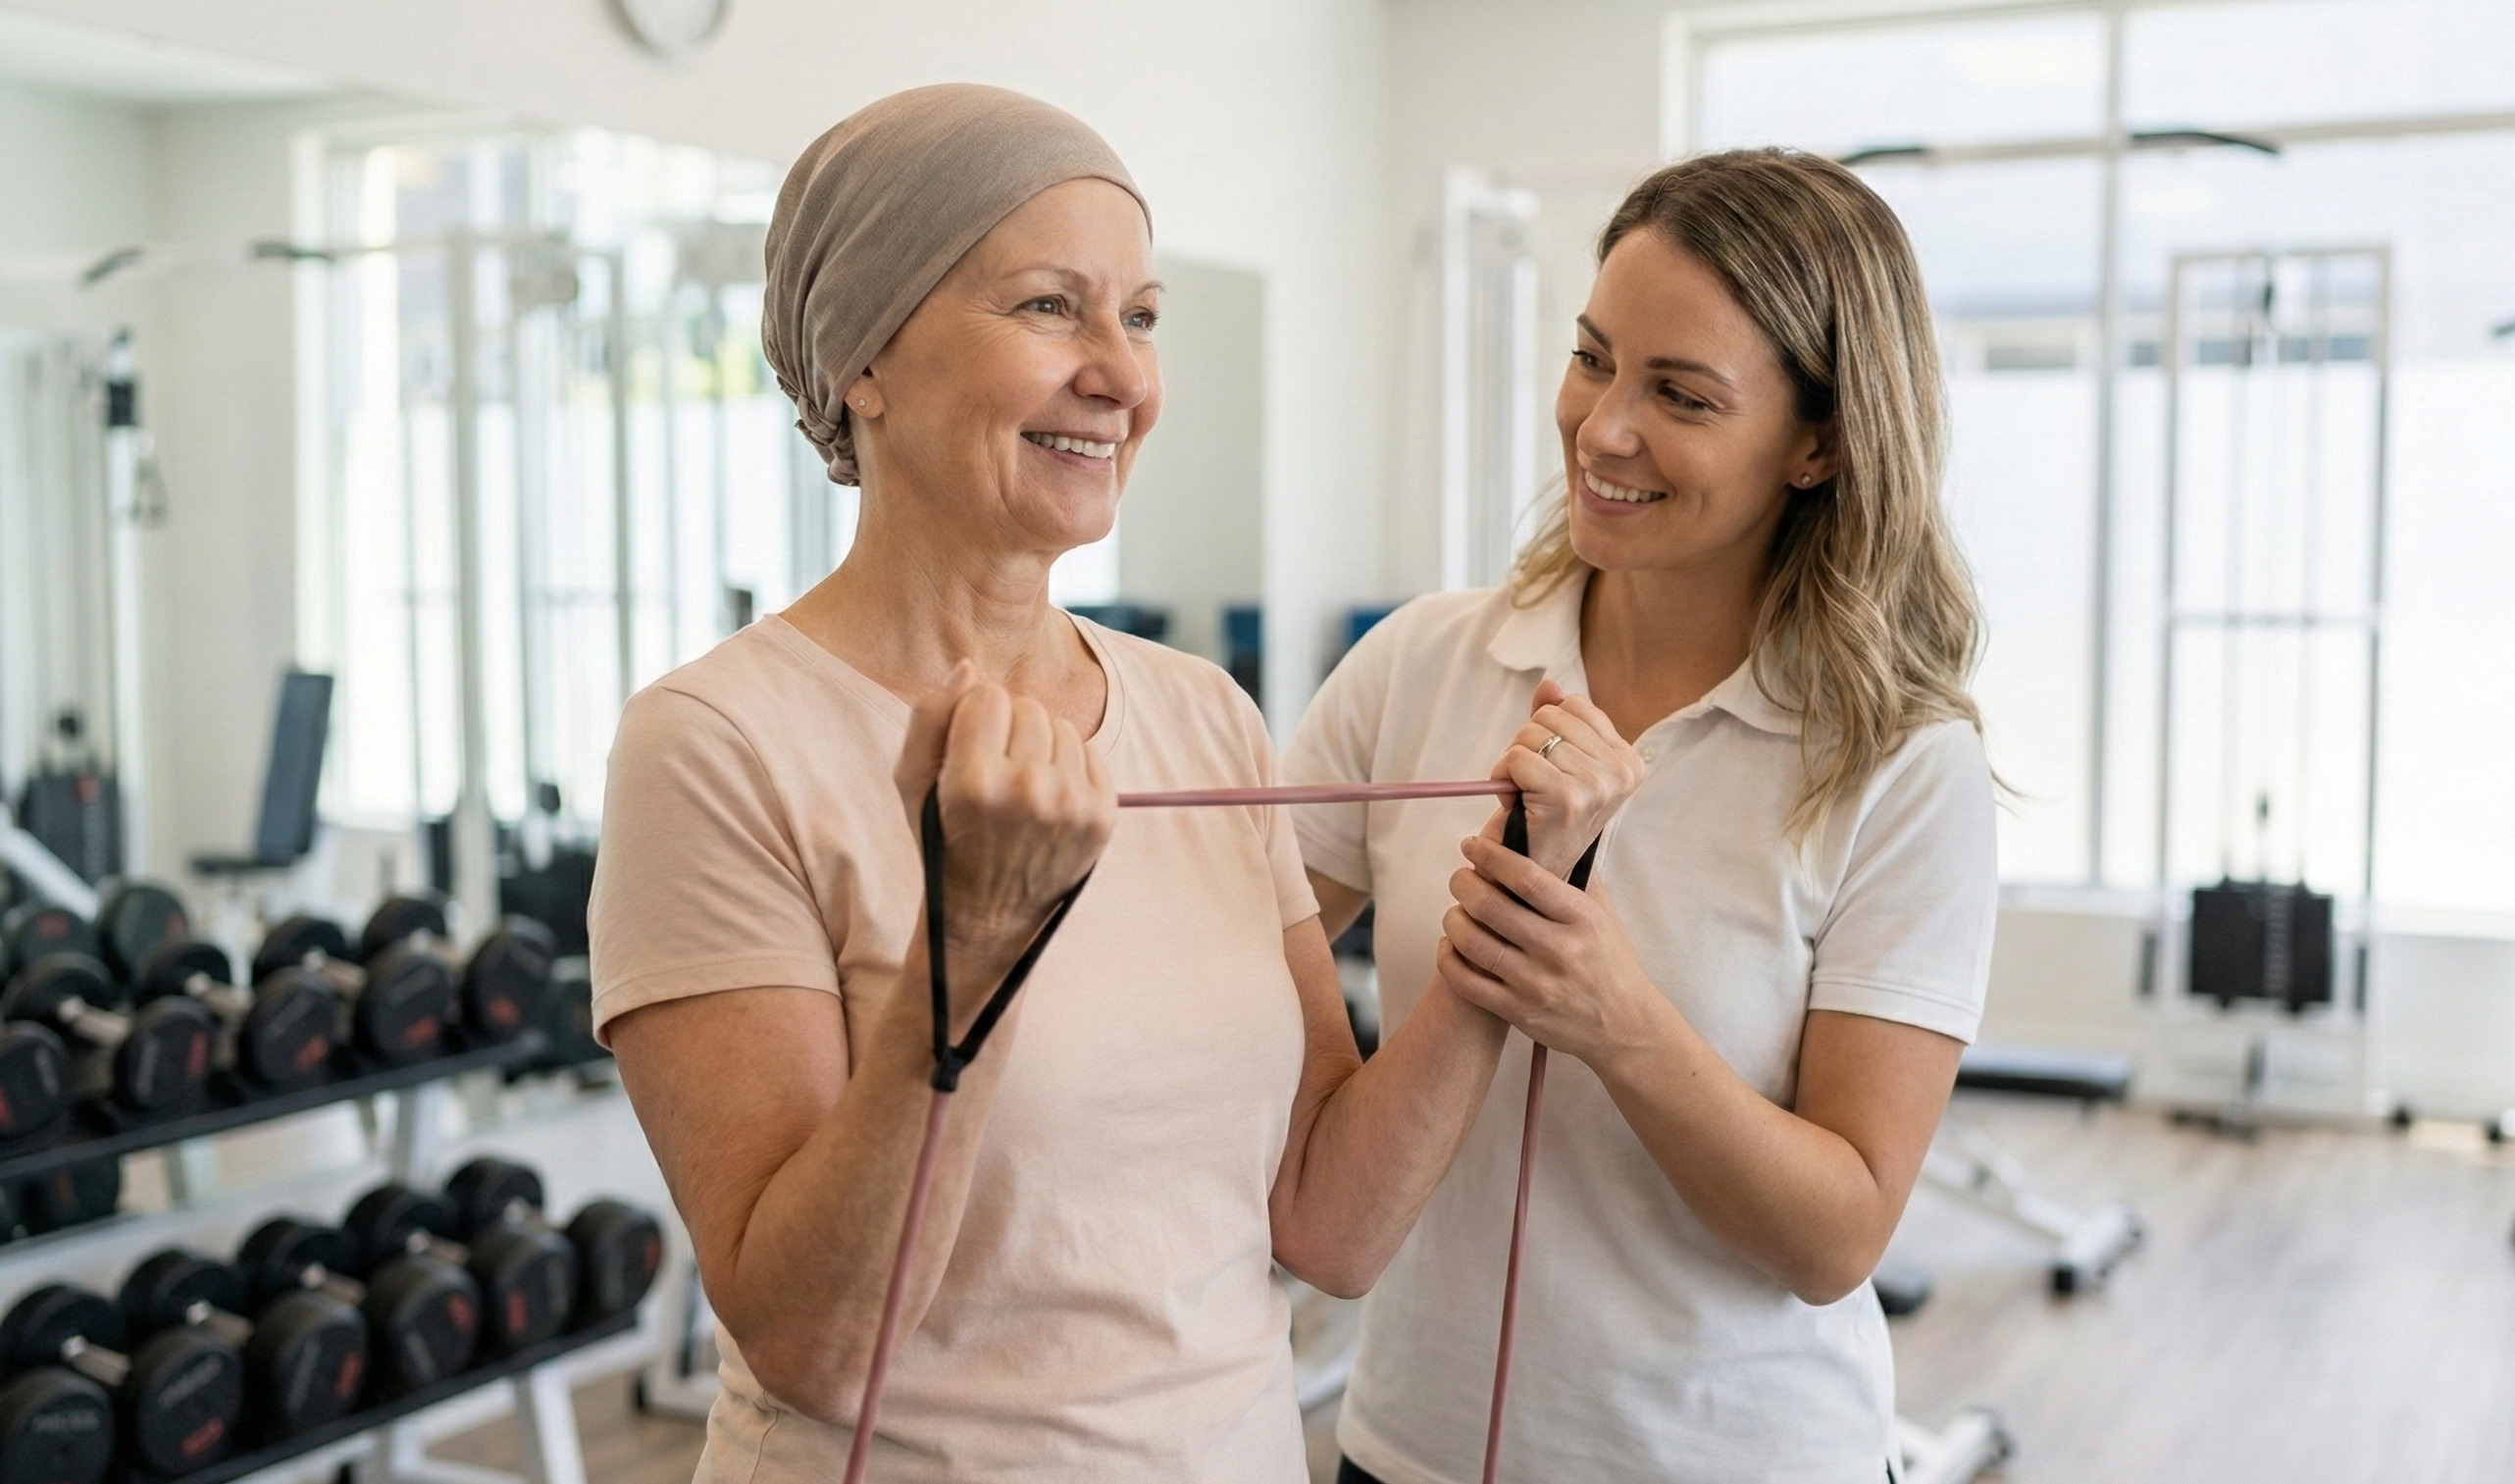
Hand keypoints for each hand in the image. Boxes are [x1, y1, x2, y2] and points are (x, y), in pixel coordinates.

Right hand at [894, 662, 1114, 1002]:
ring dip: (1040, 744)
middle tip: (995, 768)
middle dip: (1009, 727)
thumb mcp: (912, 783)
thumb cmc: (944, 838)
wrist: (989, 914)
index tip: (968, 747)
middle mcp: (1028, 793)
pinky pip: (1090, 752)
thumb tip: (969, 667)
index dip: (974, 716)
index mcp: (974, 784)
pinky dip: (1069, 765)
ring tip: (1021, 782)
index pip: (988, 696)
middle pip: (1028, 707)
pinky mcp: (1103, 815)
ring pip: (1061, 726)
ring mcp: (1071, 806)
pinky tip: (1048, 795)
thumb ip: (930, 717)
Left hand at [1434, 834, 1665, 1068]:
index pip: (1526, 877)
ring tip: (1455, 911)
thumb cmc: (1611, 964)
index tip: (1472, 845)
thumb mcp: (1603, 916)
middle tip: (1459, 878)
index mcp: (1581, 918)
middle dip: (1463, 884)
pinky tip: (1451, 946)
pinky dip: (1448, 958)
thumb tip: (1543, 839)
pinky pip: (1466, 982)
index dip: (1491, 856)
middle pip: (1490, 906)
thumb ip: (1574, 879)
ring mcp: (1536, 984)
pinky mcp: (1519, 1012)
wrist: (1624, 1027)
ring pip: (1472, 942)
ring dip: (1453, 919)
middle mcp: (1559, 950)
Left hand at [1480, 680, 1644, 877]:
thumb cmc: (1541, 819)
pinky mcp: (1567, 797)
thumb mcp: (1556, 763)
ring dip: (1513, 762)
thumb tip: (1549, 684)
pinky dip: (1502, 775)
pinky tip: (1513, 800)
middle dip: (1529, 744)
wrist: (1529, 875)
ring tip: (1524, 794)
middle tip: (1532, 785)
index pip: (1575, 705)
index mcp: (1629, 761)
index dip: (1548, 731)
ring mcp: (1598, 785)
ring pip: (1532, 735)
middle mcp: (1622, 772)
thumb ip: (1556, 721)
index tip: (1550, 768)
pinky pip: (1518, 757)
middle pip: (1552, 715)